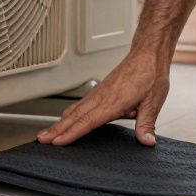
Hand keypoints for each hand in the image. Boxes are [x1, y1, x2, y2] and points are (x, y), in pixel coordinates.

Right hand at [37, 51, 170, 146]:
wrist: (147, 54)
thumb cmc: (150, 75)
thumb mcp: (154, 101)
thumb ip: (147, 123)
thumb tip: (147, 141)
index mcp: (114, 102)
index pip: (89, 121)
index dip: (73, 133)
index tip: (58, 142)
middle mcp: (102, 97)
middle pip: (75, 117)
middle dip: (57, 129)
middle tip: (42, 140)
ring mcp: (99, 93)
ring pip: (74, 110)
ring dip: (59, 122)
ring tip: (46, 133)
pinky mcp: (100, 90)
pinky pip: (80, 104)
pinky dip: (68, 113)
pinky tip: (64, 118)